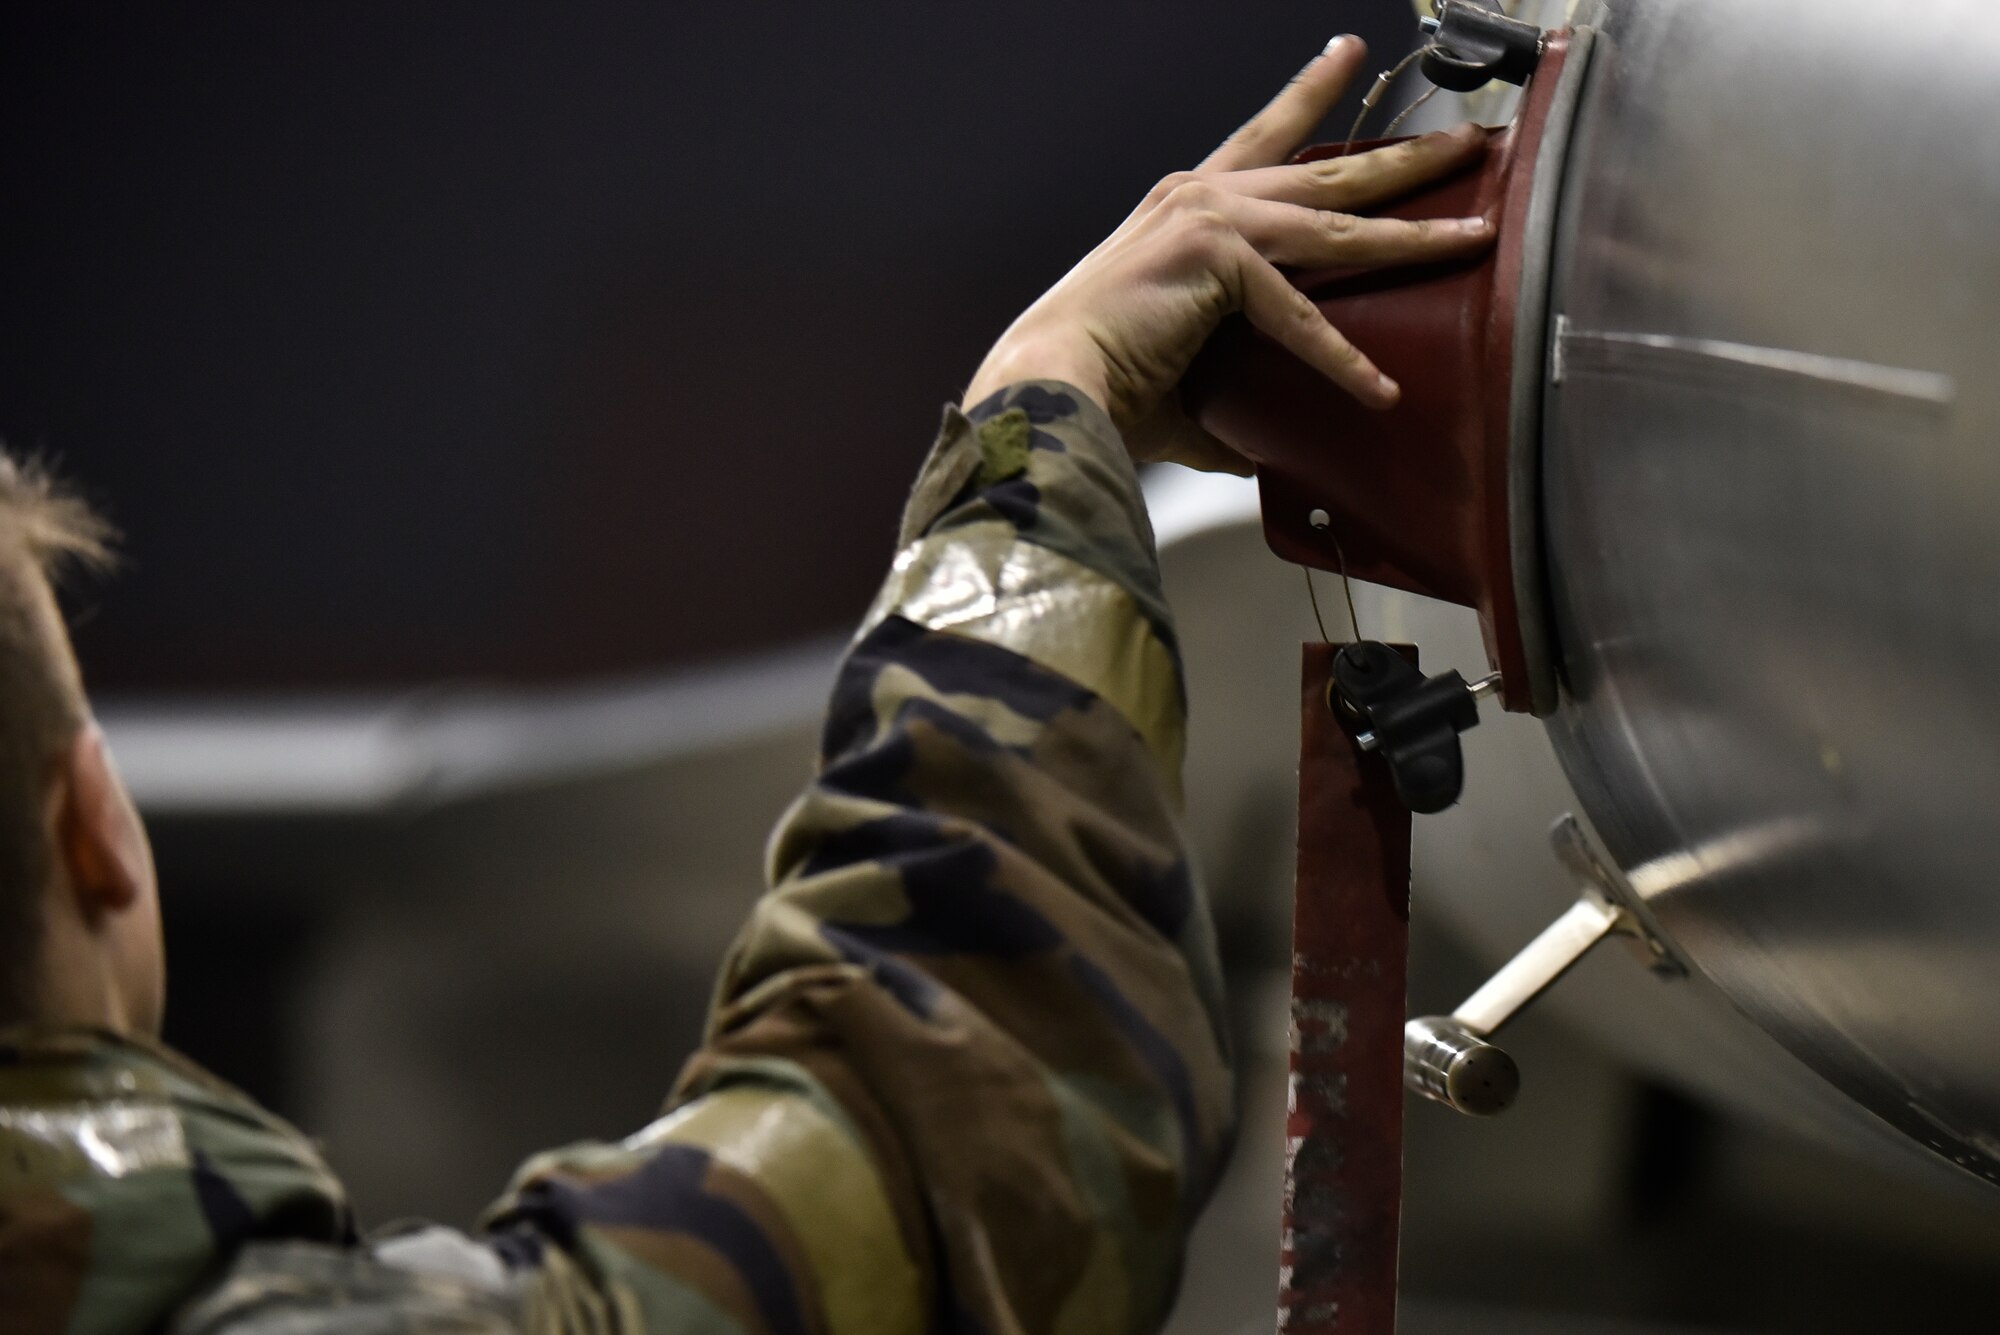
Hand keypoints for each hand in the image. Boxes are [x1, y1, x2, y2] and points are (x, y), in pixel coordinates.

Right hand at [963, 36, 1494, 473]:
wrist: (1051, 385)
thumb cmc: (1097, 381)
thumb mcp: (1178, 375)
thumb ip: (1225, 406)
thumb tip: (1251, 454)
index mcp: (1184, 208)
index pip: (1263, 140)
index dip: (1308, 97)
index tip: (1345, 56)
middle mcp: (1200, 196)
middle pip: (1324, 167)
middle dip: (1401, 155)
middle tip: (1463, 141)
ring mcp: (1211, 216)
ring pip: (1338, 221)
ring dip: (1413, 229)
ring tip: (1473, 233)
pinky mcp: (1219, 255)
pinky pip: (1302, 311)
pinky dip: (1341, 359)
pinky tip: (1377, 392)